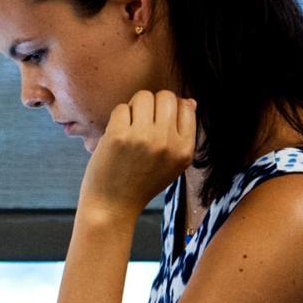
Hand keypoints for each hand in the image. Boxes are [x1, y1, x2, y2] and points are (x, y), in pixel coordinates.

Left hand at [77, 90, 197, 221]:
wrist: (113, 206)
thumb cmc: (141, 183)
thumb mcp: (172, 165)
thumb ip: (182, 134)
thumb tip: (189, 101)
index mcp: (184, 150)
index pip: (186, 106)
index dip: (170, 108)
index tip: (157, 121)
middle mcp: (167, 142)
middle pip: (165, 96)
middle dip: (152, 103)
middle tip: (142, 121)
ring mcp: (143, 138)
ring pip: (143, 96)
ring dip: (134, 107)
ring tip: (129, 126)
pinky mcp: (119, 136)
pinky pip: (122, 107)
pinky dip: (118, 118)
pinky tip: (116, 135)